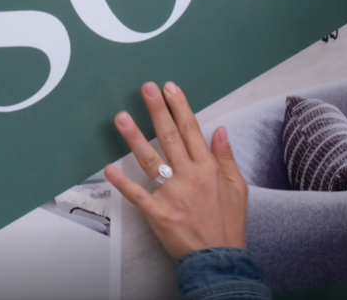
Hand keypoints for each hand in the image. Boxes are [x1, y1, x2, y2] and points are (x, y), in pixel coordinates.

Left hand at [104, 81, 247, 259]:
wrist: (220, 258)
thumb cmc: (228, 223)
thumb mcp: (237, 187)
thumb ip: (226, 157)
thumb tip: (219, 130)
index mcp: (207, 167)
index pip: (191, 129)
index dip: (180, 106)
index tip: (170, 88)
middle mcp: (189, 176)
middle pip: (169, 137)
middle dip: (158, 110)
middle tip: (146, 88)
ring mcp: (172, 194)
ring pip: (150, 160)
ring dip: (135, 138)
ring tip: (121, 118)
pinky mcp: (158, 212)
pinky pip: (138, 194)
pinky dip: (123, 182)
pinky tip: (109, 168)